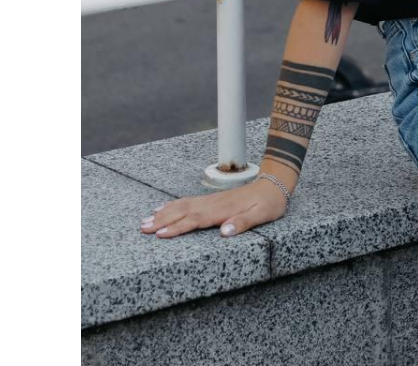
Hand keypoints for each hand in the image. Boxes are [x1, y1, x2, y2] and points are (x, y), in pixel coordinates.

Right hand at [138, 176, 290, 239]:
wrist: (274, 184)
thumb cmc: (269, 203)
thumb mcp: (262, 215)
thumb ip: (243, 223)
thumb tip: (224, 232)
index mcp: (223, 210)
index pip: (196, 220)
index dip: (178, 227)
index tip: (160, 234)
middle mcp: (213, 204)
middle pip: (183, 212)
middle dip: (162, 220)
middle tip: (143, 228)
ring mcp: (211, 200)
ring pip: (183, 206)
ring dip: (164, 213)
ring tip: (146, 220)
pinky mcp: (212, 200)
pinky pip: (188, 202)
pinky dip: (173, 206)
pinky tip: (164, 208)